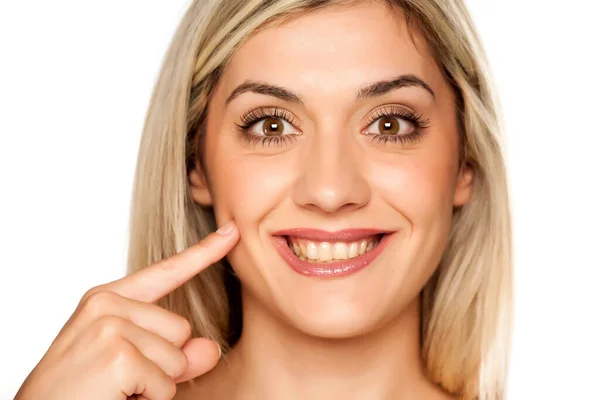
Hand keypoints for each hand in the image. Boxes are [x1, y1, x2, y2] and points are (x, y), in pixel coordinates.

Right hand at [14, 221, 238, 399]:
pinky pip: (166, 383)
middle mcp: (107, 304)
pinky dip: (148, 399)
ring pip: (177, 358)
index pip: (166, 271)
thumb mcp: (130, 364)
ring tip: (115, 388)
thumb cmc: (79, 391)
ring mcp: (111, 326)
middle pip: (181, 329)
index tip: (231, 232)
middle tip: (121, 378)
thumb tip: (210, 349)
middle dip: (162, 364)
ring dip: (155, 385)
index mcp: (107, 299)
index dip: (203, 253)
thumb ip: (174, 354)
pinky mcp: (118, 355)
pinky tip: (116, 397)